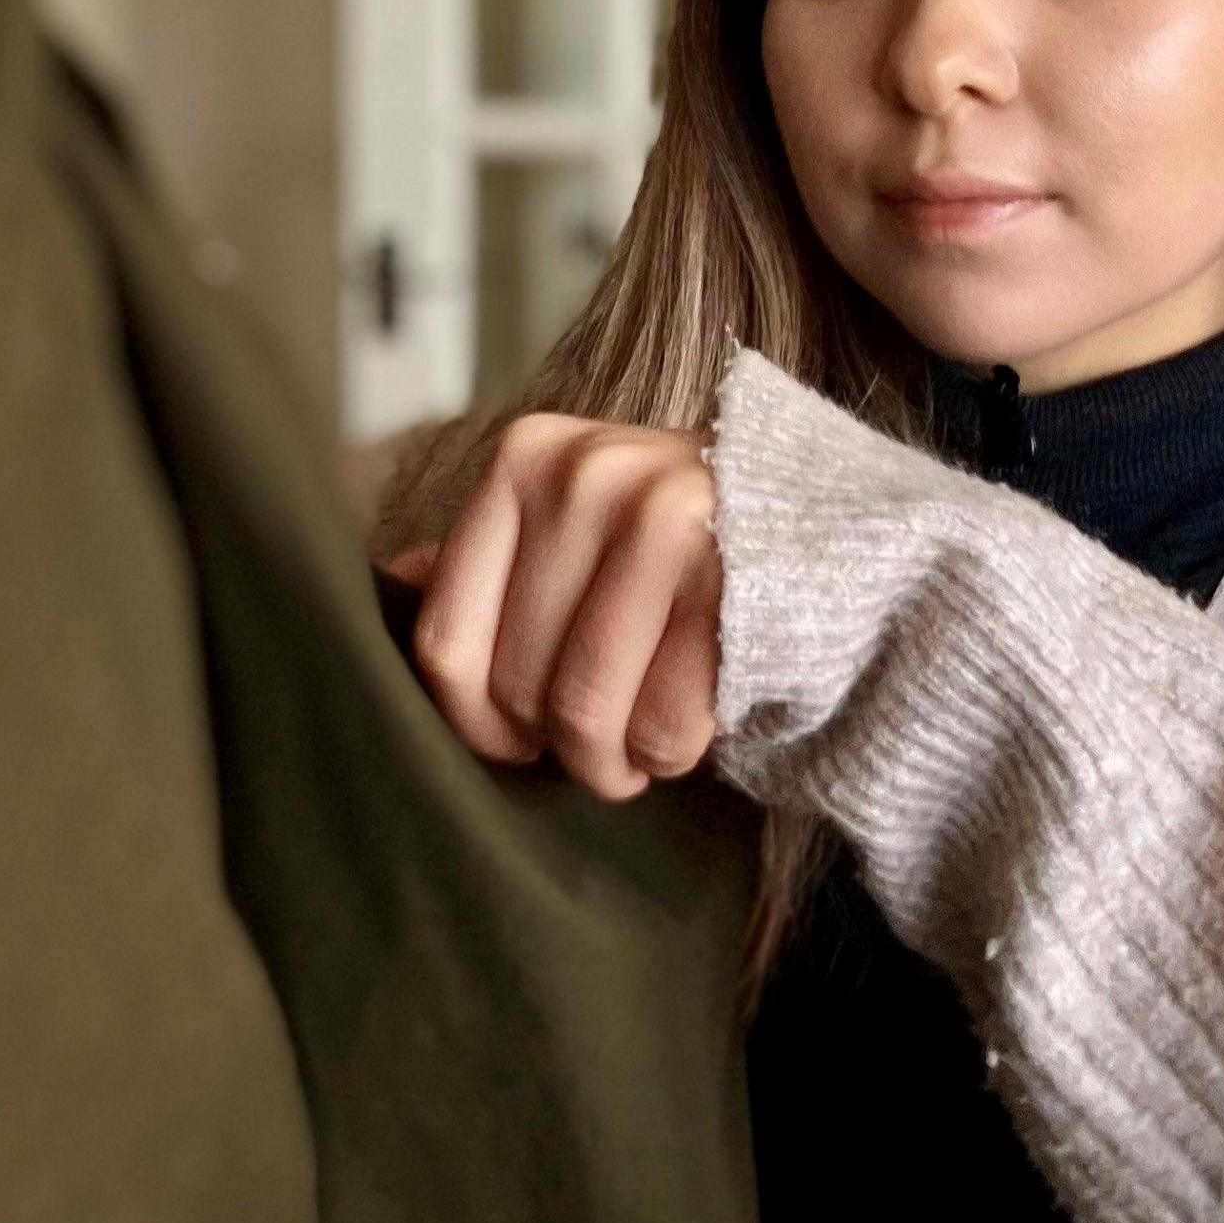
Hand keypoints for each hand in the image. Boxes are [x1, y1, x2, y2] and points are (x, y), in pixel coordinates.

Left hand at [384, 415, 719, 799]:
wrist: (834, 522)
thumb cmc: (686, 539)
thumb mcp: (577, 518)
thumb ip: (493, 553)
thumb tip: (389, 579)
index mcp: (524, 459)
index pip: (446, 639)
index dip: (475, 723)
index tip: (517, 742)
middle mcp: (583, 474)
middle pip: (516, 685)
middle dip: (558, 748)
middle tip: (601, 749)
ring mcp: (662, 515)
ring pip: (584, 712)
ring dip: (613, 763)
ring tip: (636, 754)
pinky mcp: (732, 572)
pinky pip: (665, 723)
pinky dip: (672, 752)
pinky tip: (693, 727)